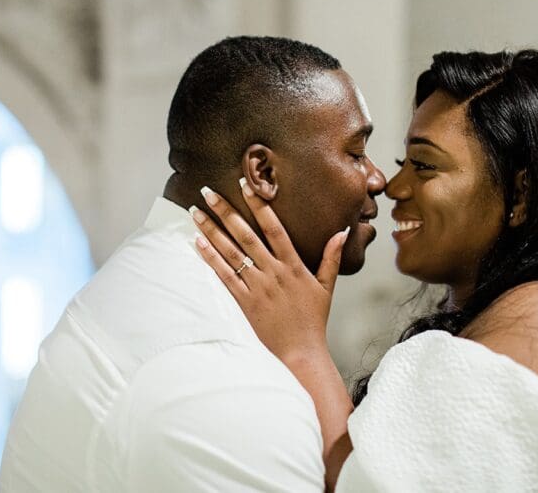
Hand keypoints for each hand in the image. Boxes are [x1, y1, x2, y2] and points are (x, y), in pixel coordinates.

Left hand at [190, 178, 349, 361]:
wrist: (301, 353)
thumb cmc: (313, 320)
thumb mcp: (327, 287)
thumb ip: (331, 257)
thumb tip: (342, 231)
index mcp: (293, 266)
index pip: (274, 228)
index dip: (259, 205)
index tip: (246, 184)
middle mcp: (273, 273)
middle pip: (246, 235)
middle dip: (225, 211)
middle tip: (207, 190)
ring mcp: (257, 287)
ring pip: (231, 253)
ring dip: (211, 231)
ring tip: (195, 212)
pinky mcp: (244, 302)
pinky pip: (224, 276)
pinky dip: (210, 259)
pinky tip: (197, 243)